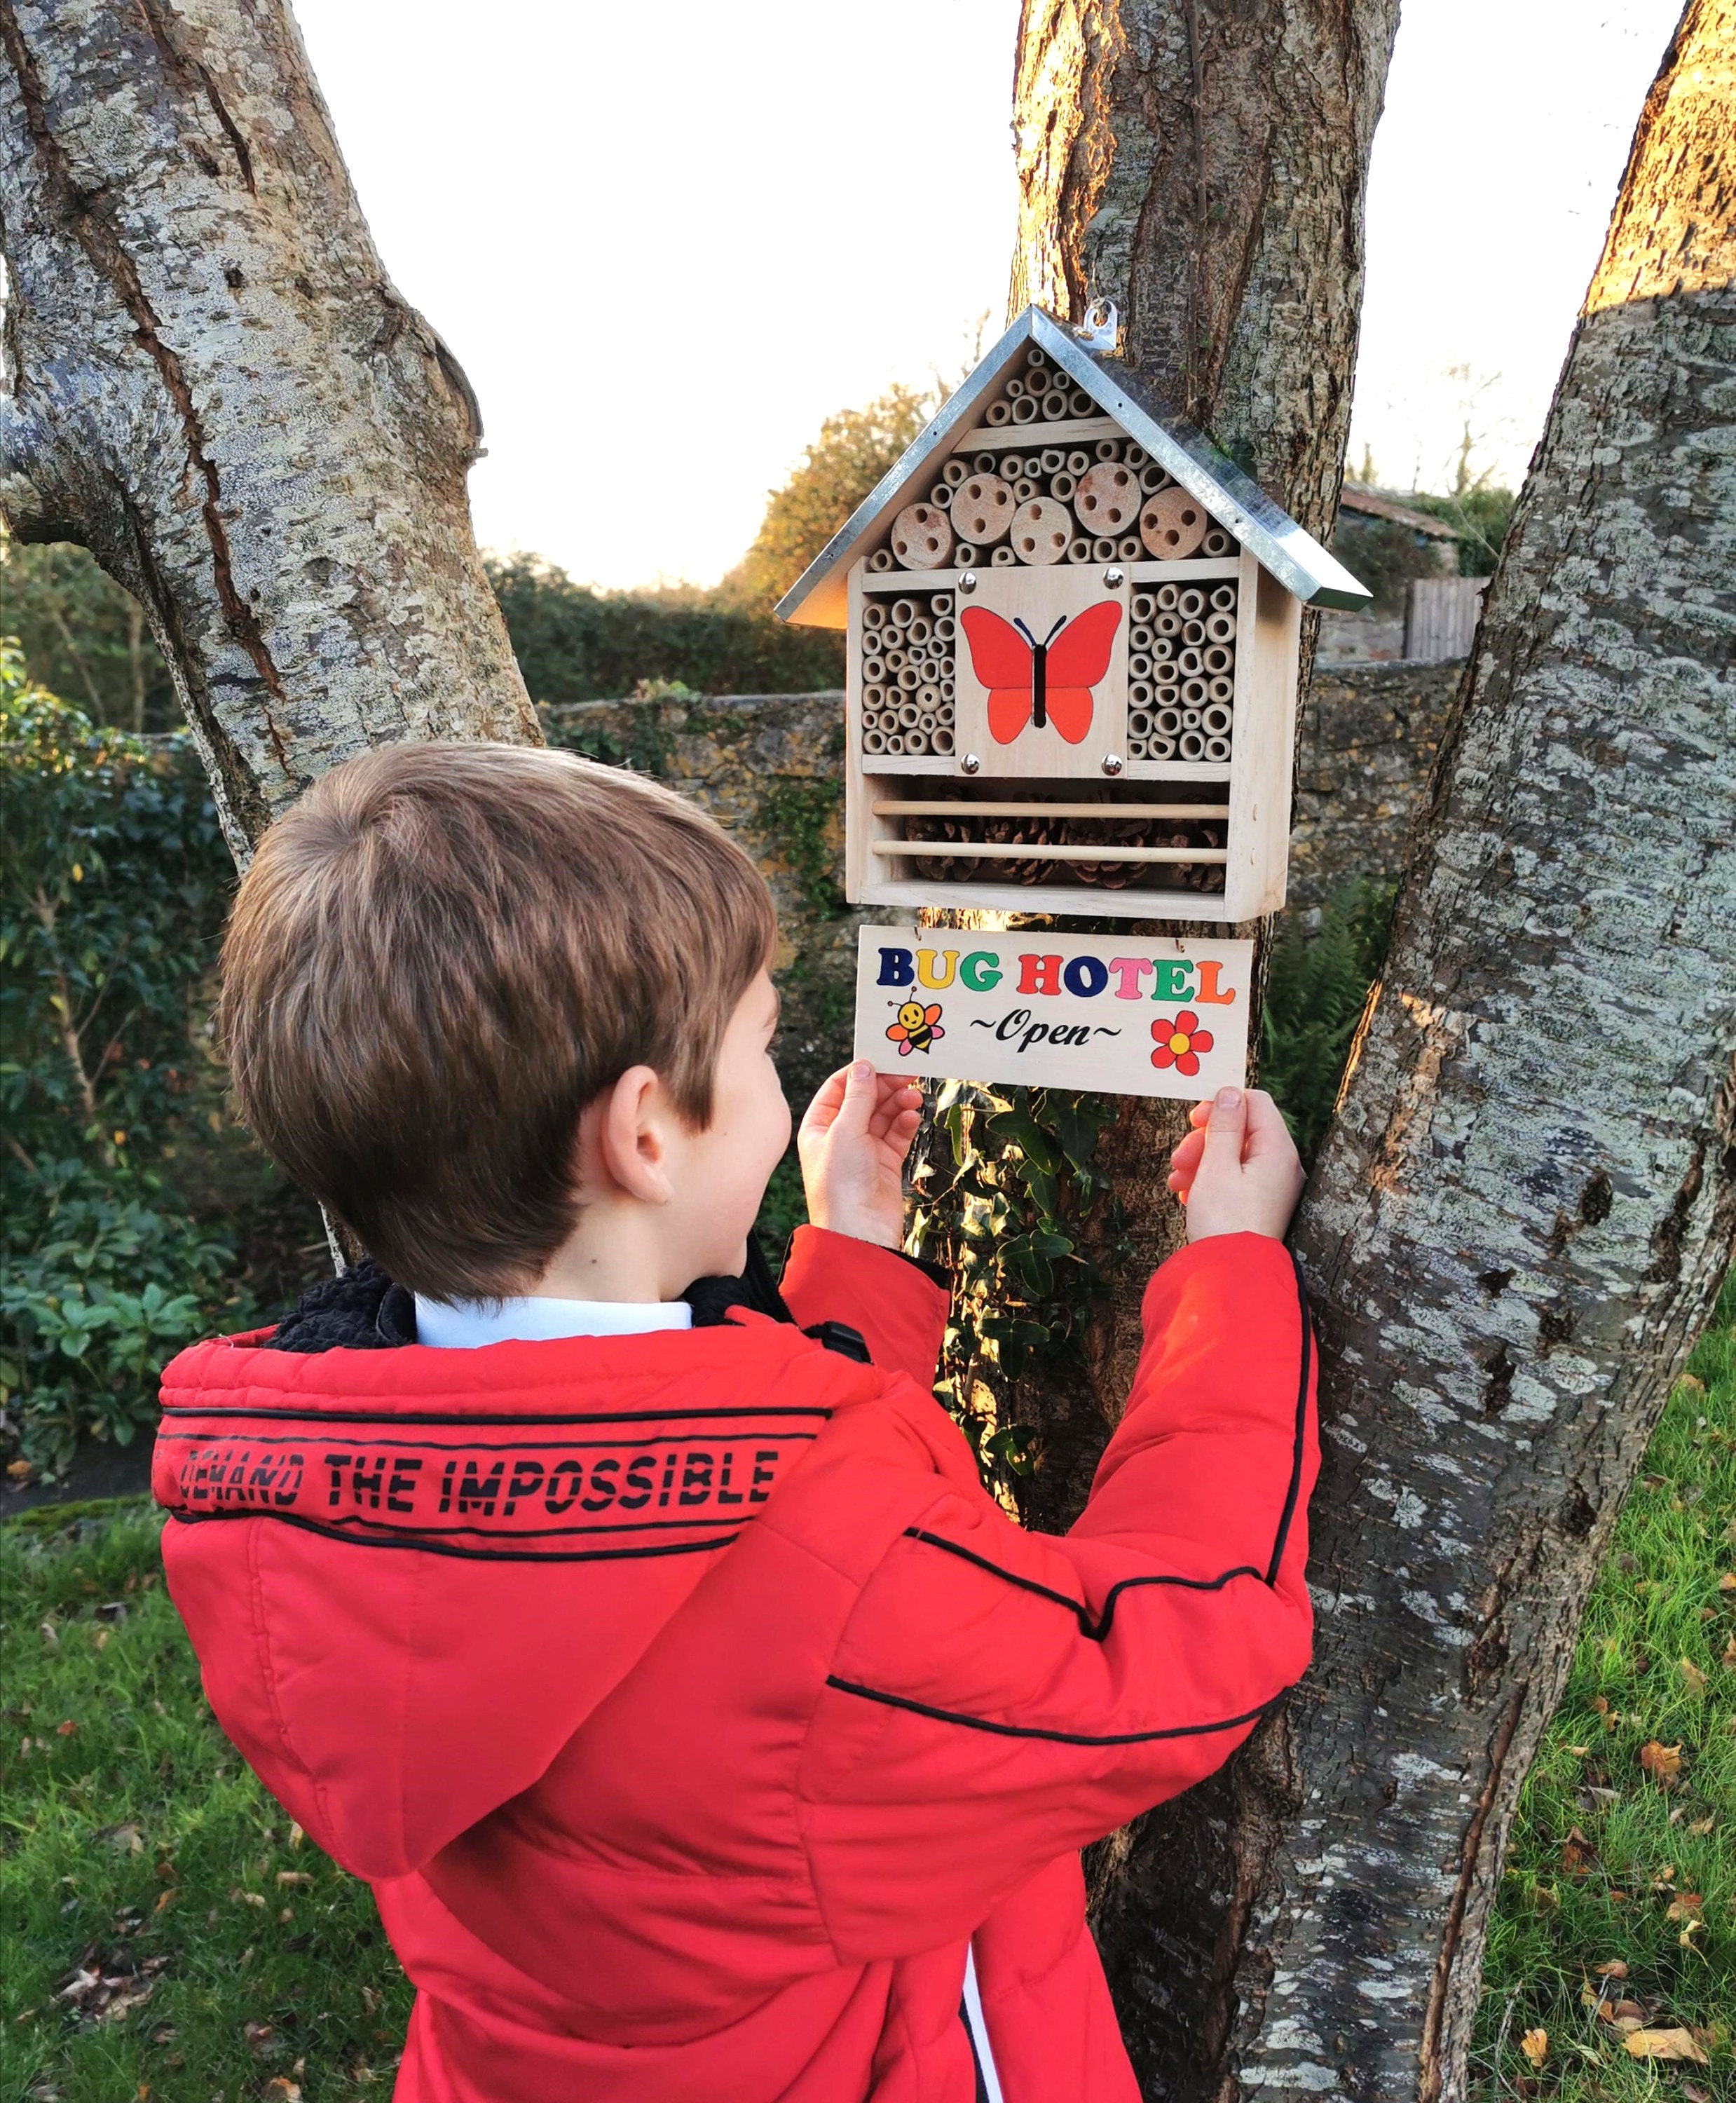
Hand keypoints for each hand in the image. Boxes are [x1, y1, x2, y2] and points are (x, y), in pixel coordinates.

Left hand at [798, 1061, 923, 1249]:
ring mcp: (863, 1150)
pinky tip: (912, 1117)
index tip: (884, 1058)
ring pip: (884, 1115)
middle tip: (907, 1075)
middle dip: (885, 1086)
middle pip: (864, 1098)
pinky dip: (905, 1123)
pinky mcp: (884, 1164)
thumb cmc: (840, 1185)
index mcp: (818, 1126)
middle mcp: (839, 1136)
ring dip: (898, 1103)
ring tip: (913, 1098)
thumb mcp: (845, 1132)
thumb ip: (858, 1096)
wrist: (859, 1234)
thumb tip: (864, 1065)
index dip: (860, 1072)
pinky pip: (897, 1134)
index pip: (838, 1087)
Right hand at [1166, 1087, 1302, 1241]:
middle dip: (1205, 1139)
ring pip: (1233, 1154)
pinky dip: (1209, 1179)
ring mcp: (1271, 1186)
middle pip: (1241, 1129)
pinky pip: (1233, 1177)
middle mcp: (1281, 1165)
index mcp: (1277, 1151)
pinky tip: (1188, 1194)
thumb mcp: (1216, 1166)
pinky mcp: (1259, 1203)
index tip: (1193, 1119)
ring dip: (1201, 1160)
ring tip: (1177, 1181)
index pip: (1255, 1103)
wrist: (1230, 1278)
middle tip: (1180, 1158)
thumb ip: (1223, 1126)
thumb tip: (1230, 1092)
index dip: (1222, 1104)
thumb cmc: (1224, 1222)